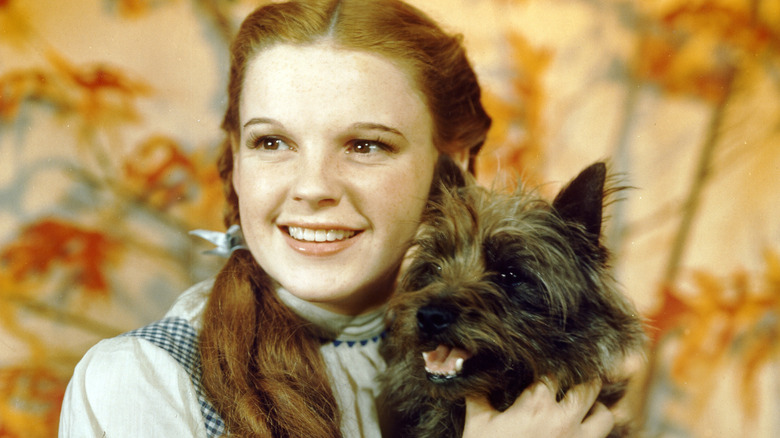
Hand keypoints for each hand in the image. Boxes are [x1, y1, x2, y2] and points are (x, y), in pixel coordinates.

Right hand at [463, 379, 613, 437]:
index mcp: (537, 405)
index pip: (554, 370)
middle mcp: (563, 420)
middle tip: (570, 380)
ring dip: (596, 408)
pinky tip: (577, 430)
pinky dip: (593, 432)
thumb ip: (478, 395)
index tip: (545, 368)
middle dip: (581, 380)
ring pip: (605, 415)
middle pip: (589, 386)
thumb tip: (468, 369)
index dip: (550, 365)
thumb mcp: (477, 424)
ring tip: (581, 407)